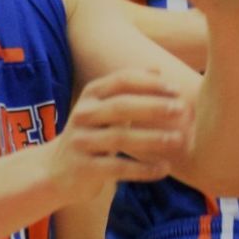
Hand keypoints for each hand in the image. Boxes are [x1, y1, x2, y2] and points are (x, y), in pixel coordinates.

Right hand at [50, 68, 191, 200]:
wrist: (57, 170)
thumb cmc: (93, 133)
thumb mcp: (104, 108)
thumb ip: (128, 90)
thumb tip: (158, 68)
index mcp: (91, 95)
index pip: (121, 81)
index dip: (150, 83)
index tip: (176, 90)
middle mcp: (83, 115)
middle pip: (121, 107)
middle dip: (153, 106)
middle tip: (181, 110)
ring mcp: (81, 142)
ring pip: (119, 138)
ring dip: (152, 138)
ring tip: (178, 139)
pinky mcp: (84, 169)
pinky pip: (118, 168)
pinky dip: (143, 169)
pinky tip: (164, 168)